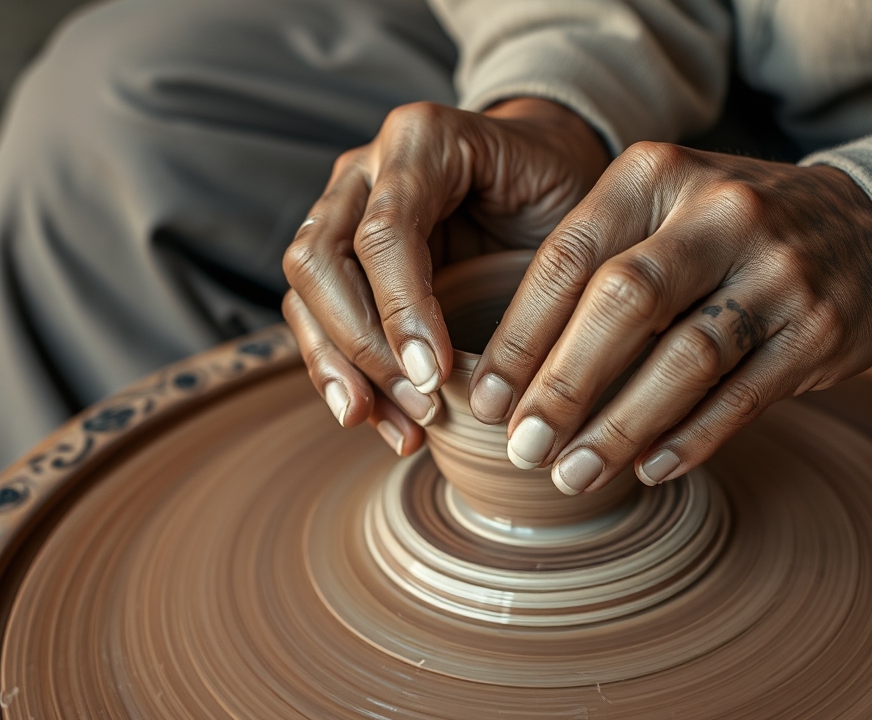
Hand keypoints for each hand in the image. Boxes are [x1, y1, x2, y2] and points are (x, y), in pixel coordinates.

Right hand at [282, 98, 608, 454]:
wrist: (546, 172)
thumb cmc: (560, 189)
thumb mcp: (565, 204)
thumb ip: (532, 260)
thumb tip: (501, 364)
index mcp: (421, 140)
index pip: (384, 230)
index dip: (400, 308)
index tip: (432, 374)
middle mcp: (365, 169)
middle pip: (320, 260)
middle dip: (362, 345)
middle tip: (419, 404)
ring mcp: (341, 210)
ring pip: (305, 293)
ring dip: (342, 370)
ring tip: (399, 428)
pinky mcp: (337, 257)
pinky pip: (316, 320)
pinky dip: (342, 376)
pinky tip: (377, 420)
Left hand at [468, 143, 871, 492]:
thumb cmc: (727, 232)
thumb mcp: (661, 212)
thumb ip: (595, 268)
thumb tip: (509, 378)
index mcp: (657, 175)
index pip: (569, 258)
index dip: (519, 336)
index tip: (486, 400)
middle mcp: (720, 212)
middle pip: (624, 303)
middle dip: (563, 384)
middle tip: (523, 447)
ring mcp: (778, 270)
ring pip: (685, 358)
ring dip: (620, 427)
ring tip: (572, 475)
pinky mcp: (820, 328)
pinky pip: (743, 396)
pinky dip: (689, 438)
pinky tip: (647, 469)